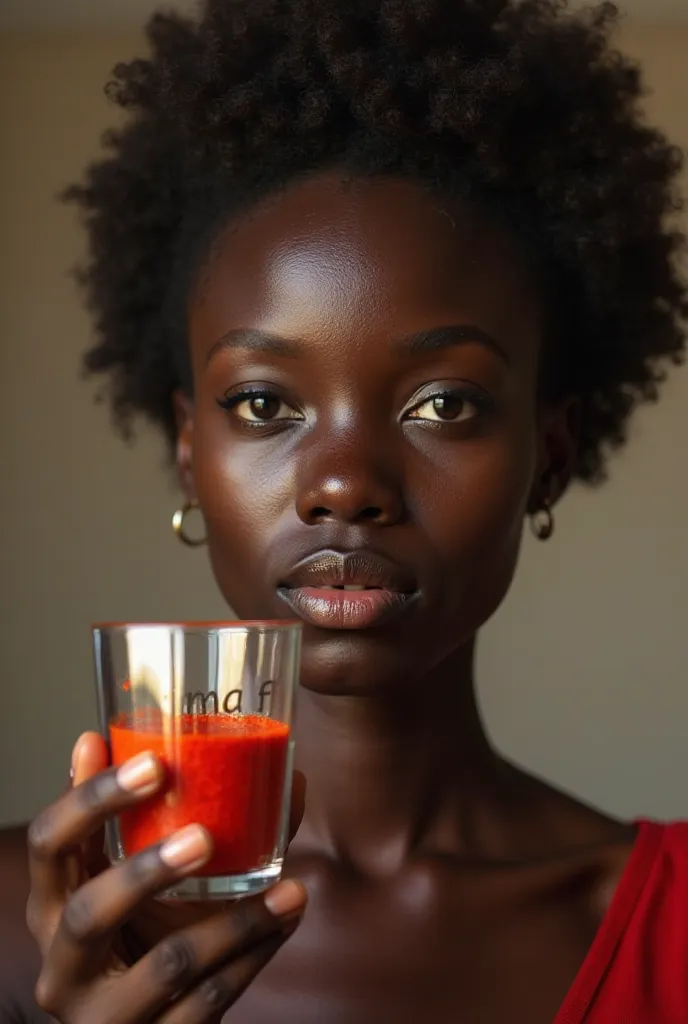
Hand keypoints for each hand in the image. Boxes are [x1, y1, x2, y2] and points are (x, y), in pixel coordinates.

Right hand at [26, 733, 306, 1022]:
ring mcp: (102, 1014)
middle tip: (204, 836)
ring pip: (168, 965)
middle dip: (147, 872)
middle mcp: (62, 963)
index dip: (92, 799)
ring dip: (236, 923)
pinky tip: (285, 922)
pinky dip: (254, 957)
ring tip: (290, 890)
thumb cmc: (136, 934)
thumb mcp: (135, 879)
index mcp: (51, 903)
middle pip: (89, 912)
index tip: (153, 763)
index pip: (51, 842)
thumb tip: (232, 747)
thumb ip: (162, 817)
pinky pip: (208, 1001)